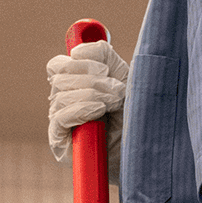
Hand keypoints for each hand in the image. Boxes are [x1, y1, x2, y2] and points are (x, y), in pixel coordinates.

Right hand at [46, 34, 129, 165]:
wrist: (144, 152)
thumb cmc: (135, 116)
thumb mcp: (124, 78)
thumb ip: (104, 56)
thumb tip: (78, 50)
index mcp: (73, 87)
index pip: (57, 66)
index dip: (79, 61)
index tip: (104, 68)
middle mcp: (62, 104)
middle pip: (60, 77)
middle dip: (93, 78)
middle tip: (118, 90)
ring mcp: (59, 125)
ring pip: (61, 96)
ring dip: (92, 94)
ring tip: (115, 103)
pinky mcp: (60, 144)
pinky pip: (60, 117)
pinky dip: (81, 109)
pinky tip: (99, 111)